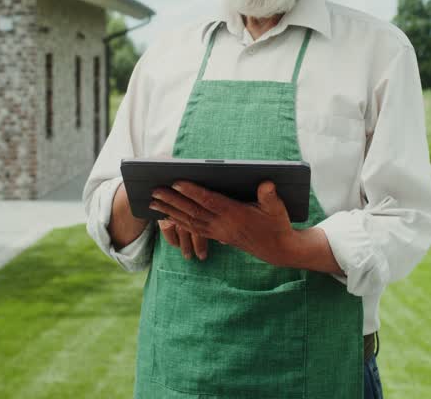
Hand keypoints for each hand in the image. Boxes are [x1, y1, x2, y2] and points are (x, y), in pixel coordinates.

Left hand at [151, 181, 294, 266]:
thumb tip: (267, 183)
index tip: (176, 182)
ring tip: (152, 202)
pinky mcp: (217, 236)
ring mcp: (218, 232)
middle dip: (172, 200)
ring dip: (170, 211)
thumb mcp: (278, 209)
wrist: (277, 249)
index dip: (192, 192)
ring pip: (189, 221)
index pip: (209, 201)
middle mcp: (223, 225)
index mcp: (235, 215)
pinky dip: (178, 222)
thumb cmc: (277, 225)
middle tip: (154, 190)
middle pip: (193, 211)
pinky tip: (167, 215)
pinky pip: (193, 229)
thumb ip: (270, 197)